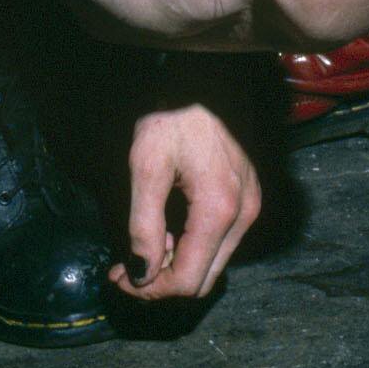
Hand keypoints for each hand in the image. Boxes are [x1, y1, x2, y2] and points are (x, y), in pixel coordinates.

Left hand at [115, 100, 261, 304]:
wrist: (204, 77)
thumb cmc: (172, 114)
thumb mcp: (147, 166)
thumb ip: (144, 226)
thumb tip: (141, 276)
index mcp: (219, 210)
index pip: (187, 282)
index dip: (149, 290)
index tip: (118, 276)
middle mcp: (243, 215)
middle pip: (203, 280)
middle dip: (162, 283)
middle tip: (127, 268)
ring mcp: (250, 205)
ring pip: (213, 264)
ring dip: (177, 266)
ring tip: (145, 246)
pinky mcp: (247, 196)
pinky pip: (221, 243)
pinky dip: (192, 248)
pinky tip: (168, 229)